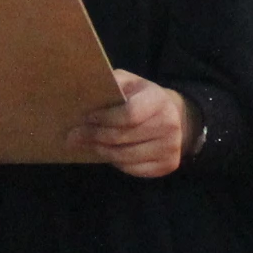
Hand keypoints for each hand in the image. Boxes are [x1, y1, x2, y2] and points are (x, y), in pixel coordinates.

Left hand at [73, 69, 195, 178]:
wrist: (177, 117)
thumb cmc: (144, 98)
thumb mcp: (131, 83)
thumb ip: (112, 85)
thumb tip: (86, 96)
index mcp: (158, 100)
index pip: (129, 114)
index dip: (105, 118)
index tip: (86, 118)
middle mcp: (169, 125)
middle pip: (122, 137)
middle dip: (94, 136)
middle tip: (75, 135)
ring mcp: (171, 147)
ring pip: (124, 156)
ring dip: (101, 151)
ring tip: (87, 144)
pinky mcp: (168, 165)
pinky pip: (133, 169)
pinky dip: (116, 162)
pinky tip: (109, 153)